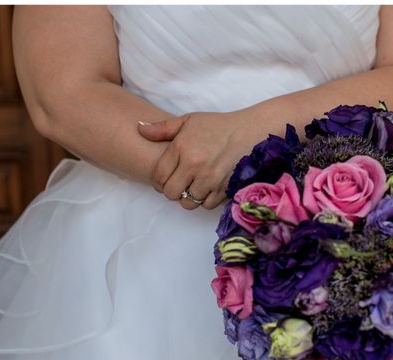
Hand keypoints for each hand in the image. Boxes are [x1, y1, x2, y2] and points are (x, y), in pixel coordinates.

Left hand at [138, 110, 263, 209]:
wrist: (252, 132)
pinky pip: (206, 205)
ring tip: (194, 186)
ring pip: (188, 203)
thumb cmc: (219, 126)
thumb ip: (163, 128)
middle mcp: (194, 165)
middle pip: (171, 193)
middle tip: (179, 184)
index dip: (159, 181)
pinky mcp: (224, 189)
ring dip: (188, 197)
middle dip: (172, 191)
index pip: (159, 177)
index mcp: (182, 148)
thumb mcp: (190, 121)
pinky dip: (205, 200)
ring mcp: (210, 179)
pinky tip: (208, 188)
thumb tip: (139, 129)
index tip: (165, 179)